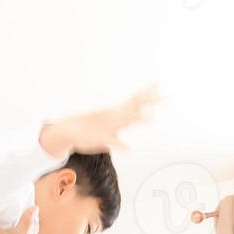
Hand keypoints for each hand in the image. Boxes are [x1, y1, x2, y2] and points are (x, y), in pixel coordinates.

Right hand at [39, 85, 158, 156]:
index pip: (135, 99)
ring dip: (137, 119)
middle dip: (150, 102)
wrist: (68, 130)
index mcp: (117, 112)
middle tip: (165, 96)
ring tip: (151, 118)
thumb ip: (124, 121)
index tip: (160, 84)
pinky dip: (120, 145)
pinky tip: (129, 149)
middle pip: (135, 107)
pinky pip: (112, 141)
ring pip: (125, 120)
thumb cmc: (90, 128)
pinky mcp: (101, 138)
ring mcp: (108, 126)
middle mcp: (114, 116)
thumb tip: (136, 119)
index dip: (148, 92)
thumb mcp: (110, 123)